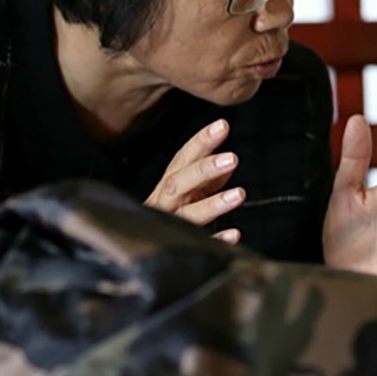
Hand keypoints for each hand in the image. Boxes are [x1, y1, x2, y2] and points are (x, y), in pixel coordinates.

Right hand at [144, 119, 244, 243]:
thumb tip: (227, 164)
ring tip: (239, 194)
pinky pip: (198, 244)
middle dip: (204, 169)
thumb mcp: (185, 191)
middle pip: (179, 183)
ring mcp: (170, 226)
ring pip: (188, 215)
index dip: (201, 141)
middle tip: (232, 158)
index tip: (222, 126)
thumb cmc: (168, 212)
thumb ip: (205, 178)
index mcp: (169, 184)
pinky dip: (216, 239)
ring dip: (213, 204)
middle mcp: (165, 203)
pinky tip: (234, 234)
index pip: (183, 158)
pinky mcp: (178, 250)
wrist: (136, 248)